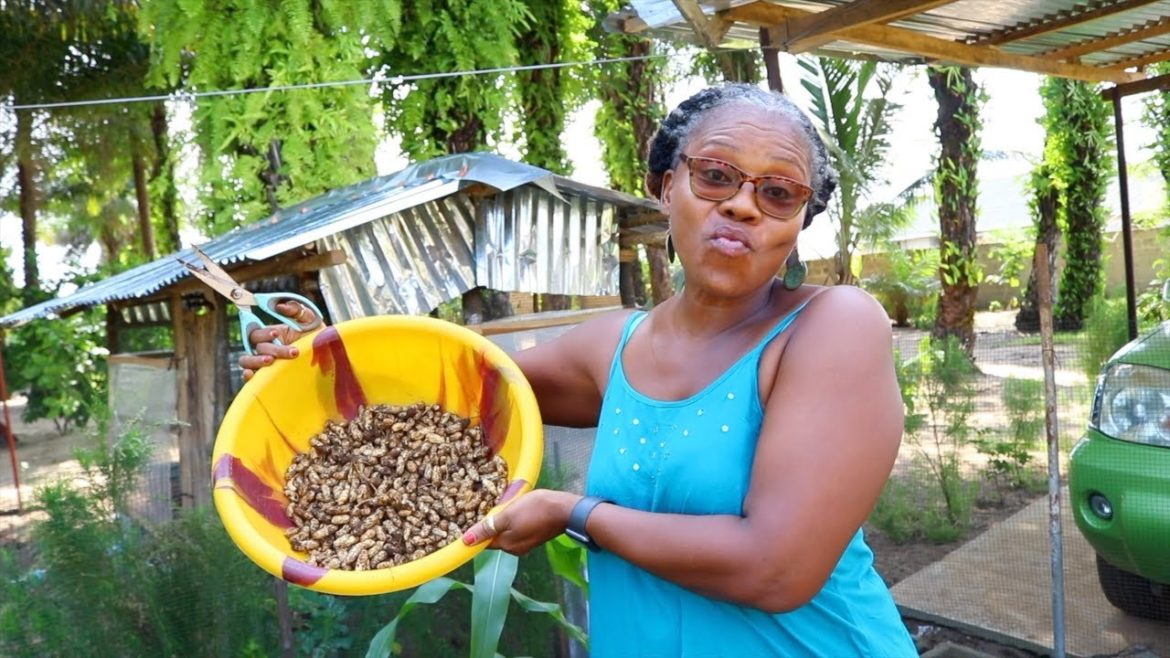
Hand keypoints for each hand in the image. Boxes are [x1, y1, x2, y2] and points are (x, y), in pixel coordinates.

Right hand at [238, 301, 321, 380]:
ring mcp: (267, 364)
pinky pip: (251, 378)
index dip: (264, 333)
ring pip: (247, 361)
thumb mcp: (311, 320)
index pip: (257, 333)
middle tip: (292, 352)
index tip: (276, 334)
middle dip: (272, 349)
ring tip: (271, 361)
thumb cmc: (318, 338)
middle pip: (257, 347)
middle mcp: (267, 349)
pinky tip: (253, 375)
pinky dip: (248, 376)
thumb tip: (279, 306)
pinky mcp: (268, 377)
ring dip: (256, 361)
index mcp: (273, 335)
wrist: (329, 356)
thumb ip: (297, 309)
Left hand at [462, 489, 579, 555]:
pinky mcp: (536, 536)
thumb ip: (487, 528)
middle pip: (496, 536)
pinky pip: (519, 528)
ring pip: (508, 531)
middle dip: (493, 522)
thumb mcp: (508, 515)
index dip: (479, 529)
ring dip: (505, 519)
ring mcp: (527, 543)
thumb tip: (466, 542)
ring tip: (508, 503)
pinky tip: (520, 507)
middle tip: (494, 504)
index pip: (485, 541)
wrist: (566, 509)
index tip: (476, 515)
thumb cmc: (535, 509)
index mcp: (507, 546)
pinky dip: (516, 519)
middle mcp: (516, 549)